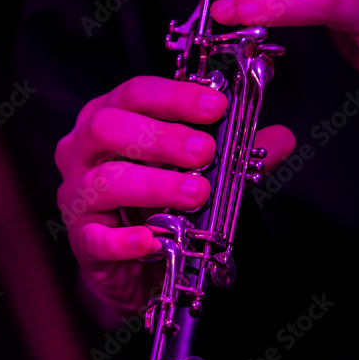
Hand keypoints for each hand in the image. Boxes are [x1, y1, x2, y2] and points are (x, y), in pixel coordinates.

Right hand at [55, 76, 294, 315]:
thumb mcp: (198, 170)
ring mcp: (77, 195)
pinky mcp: (82, 240)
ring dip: (154, 184)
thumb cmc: (158, 203)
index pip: (136, 93)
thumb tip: (281, 138)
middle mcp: (83, 151)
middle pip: (107, 127)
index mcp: (110, 117)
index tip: (216, 106)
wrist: (134, 266)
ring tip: (196, 194)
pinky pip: (97, 238)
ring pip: (105, 181)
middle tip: (204, 152)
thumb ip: (236, 153)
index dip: (176, 96)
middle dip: (160, 137)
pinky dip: (125, 240)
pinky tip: (151, 240)